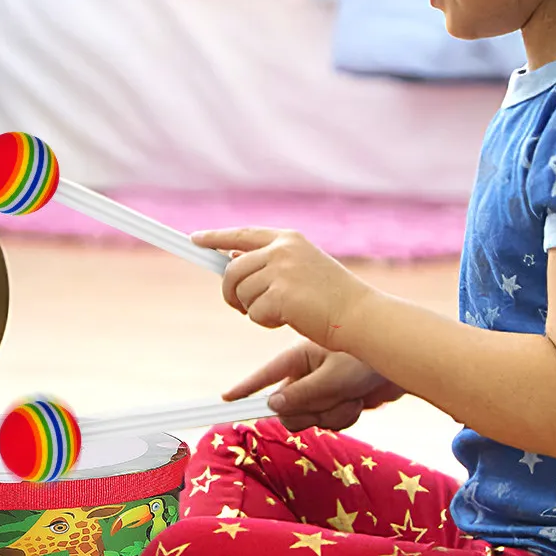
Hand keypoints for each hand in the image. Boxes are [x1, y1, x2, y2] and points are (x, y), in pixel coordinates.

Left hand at [192, 227, 371, 347]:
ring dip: (253, 309)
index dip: (216, 237)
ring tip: (280, 313)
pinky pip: (253, 313)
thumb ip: (269, 262)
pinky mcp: (281, 295)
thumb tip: (232, 258)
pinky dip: (265, 322)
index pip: (242, 234)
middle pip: (232, 270)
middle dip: (230, 292)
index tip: (196, 239)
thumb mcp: (300, 268)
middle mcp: (282, 249)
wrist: (359, 315)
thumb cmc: (331, 297)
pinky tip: (287, 320)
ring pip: (241, 293)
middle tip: (241, 307)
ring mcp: (282, 270)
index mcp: (288, 238)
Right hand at [224, 339, 402, 431]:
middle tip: (330, 399)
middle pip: (287, 409)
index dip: (245, 389)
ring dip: (333, 412)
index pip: (264, 376)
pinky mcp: (337, 402)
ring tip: (352, 395)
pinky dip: (345, 415)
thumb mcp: (334, 377)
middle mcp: (305, 376)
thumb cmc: (368, 360)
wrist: (404, 364)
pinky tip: (359, 401)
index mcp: (298, 360)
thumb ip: (302, 394)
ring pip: (311, 419)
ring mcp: (321, 390)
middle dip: (310, 410)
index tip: (226, 400)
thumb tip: (273, 406)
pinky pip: (330, 422)